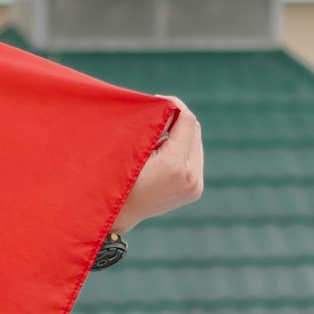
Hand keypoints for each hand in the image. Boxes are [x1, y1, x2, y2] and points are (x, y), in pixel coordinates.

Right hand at [114, 95, 202, 231]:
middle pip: (195, 131)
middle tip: (157, 113)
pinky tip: (164, 150)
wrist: (119, 214)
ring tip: (158, 134)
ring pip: (196, 143)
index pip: (187, 121)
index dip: (175, 105)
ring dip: (181, 134)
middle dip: (178, 119)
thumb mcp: (131, 146)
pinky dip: (182, 148)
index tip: (158, 100)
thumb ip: (152, 126)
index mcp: (173, 165)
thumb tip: (169, 106)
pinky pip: (194, 158)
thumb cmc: (116, 176)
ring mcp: (195, 186)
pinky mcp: (195, 190)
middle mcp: (190, 177)